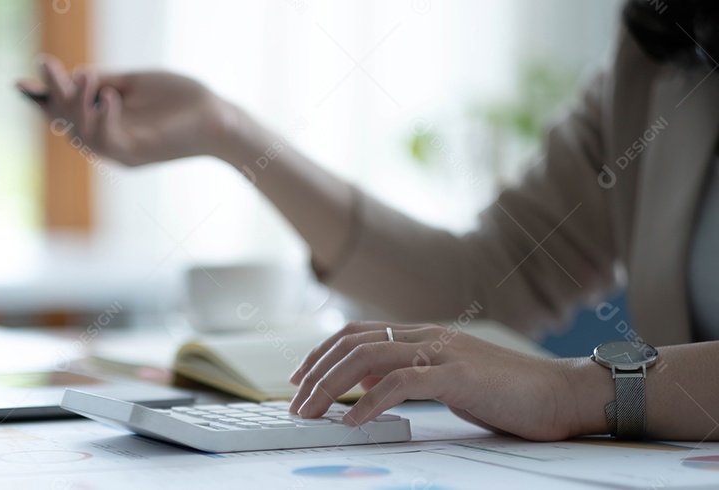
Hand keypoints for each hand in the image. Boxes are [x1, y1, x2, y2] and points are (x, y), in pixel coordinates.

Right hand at [16, 54, 236, 165]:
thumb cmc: (181, 99)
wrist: (219, 118)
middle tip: (46, 64)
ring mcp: (122, 152)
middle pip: (68, 123)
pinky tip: (109, 95)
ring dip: (76, 104)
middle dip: (54, 93)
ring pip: (82, 134)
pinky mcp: (137, 153)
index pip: (67, 115)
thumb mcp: (135, 83)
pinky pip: (108, 139)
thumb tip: (76, 75)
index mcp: (107, 125)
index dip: (43, 100)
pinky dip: (103, 117)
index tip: (20, 82)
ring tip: (85, 76)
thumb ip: (106, 82)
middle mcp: (109, 143)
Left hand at [288, 322, 605, 440]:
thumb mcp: (450, 380)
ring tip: (311, 412)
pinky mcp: (458, 376)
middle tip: (295, 401)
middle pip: (353, 343)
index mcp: (425, 335)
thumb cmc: (511, 393)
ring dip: (330, 387)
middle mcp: (429, 336)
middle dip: (315, 372)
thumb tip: (369, 385)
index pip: (358, 333)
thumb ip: (412, 375)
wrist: (565, 394)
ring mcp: (443, 353)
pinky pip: (401, 384)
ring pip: (368, 359)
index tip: (298, 377)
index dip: (321, 352)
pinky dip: (369, 401)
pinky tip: (352, 420)